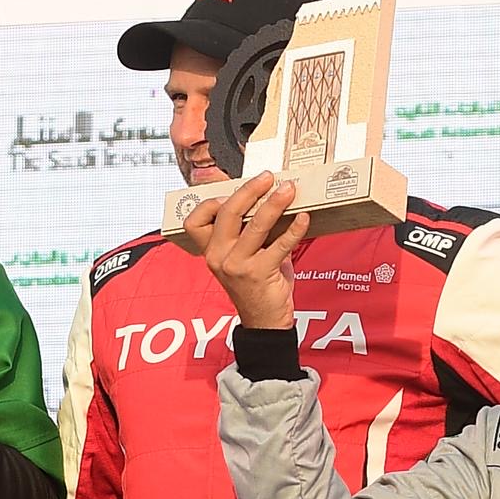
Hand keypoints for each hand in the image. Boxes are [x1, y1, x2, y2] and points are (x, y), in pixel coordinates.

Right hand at [181, 173, 304, 331]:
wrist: (264, 320)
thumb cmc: (256, 284)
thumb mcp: (241, 256)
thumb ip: (245, 231)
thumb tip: (266, 197)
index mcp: (210, 251)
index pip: (195, 220)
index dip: (211, 201)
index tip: (232, 189)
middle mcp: (219, 257)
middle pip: (228, 212)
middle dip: (250, 190)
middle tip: (268, 178)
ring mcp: (237, 266)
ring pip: (256, 224)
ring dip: (275, 203)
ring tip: (289, 190)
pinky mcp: (259, 274)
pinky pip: (280, 244)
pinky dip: (295, 229)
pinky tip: (304, 218)